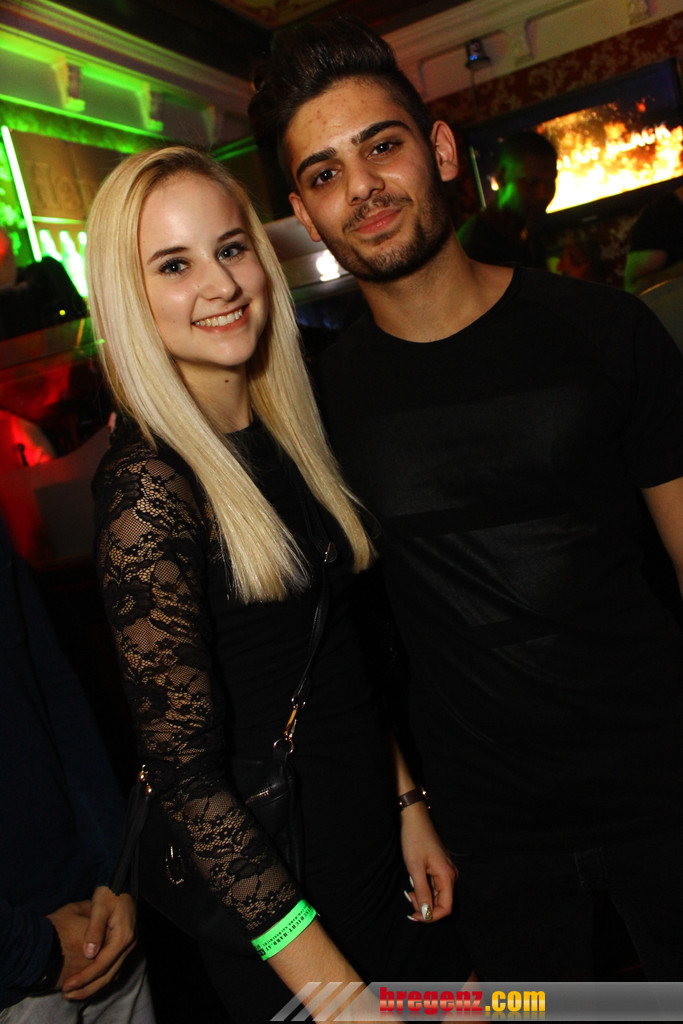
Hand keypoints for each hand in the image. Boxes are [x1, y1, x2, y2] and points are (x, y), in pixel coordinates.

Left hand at [52, 886, 135, 999]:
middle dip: (88, 987)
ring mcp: (128, 945)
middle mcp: (129, 944)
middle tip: (68, 995)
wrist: (123, 882)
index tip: (68, 985)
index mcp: (123, 936)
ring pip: (112, 973)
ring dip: (93, 985)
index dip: (85, 977)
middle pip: (108, 974)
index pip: (103, 964)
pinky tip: (88, 981)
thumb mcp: (99, 907)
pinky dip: (100, 977)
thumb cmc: (110, 892)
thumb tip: (88, 954)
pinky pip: (113, 967)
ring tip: (74, 992)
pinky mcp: (125, 945)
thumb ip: (94, 930)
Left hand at [400, 800, 456, 922]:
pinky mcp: (438, 869)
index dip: (431, 916)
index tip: (414, 915)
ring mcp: (445, 872)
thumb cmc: (414, 840)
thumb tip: (427, 914)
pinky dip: (423, 890)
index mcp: (447, 876)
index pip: (446, 908)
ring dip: (422, 899)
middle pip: (441, 903)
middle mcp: (450, 876)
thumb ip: (422, 891)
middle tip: (409, 897)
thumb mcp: (415, 867)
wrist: (415, 819)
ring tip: (409, 890)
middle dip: (424, 907)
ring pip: (436, 896)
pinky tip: (412, 885)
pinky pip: (433, 887)